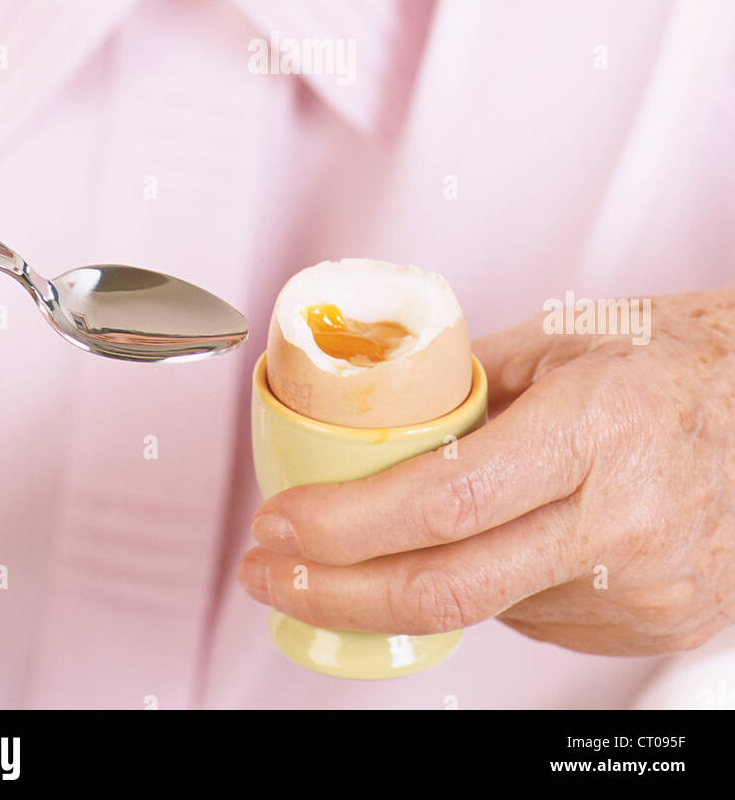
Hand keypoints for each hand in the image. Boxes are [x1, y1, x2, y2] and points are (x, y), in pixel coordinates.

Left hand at [238, 287, 734, 654]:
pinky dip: (489, 586)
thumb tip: (377, 415)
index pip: (441, 501)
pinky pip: (538, 619)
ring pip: (486, 608)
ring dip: (411, 581)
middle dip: (335, 590)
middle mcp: (626, 519)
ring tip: (388, 535)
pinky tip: (486, 543)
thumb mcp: (569, 335)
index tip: (280, 524)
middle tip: (274, 572)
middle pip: (446, 587)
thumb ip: (470, 379)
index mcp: (597, 428)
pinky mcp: (656, 622)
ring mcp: (646, 586)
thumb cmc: (684, 358)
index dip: (341, 524)